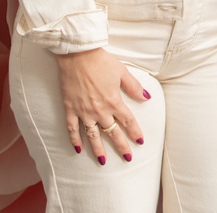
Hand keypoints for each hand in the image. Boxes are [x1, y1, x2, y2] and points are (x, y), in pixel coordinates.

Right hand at [55, 48, 149, 164]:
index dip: (135, 132)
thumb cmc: (100, 61)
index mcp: (114, 100)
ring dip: (98, 149)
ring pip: (92, 134)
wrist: (77, 54)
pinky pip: (72, 128)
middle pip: (112, 132)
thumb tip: (146, 98)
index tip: (140, 141)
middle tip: (127, 158)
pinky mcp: (70, 108)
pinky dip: (74, 139)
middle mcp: (99, 109)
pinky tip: (78, 149)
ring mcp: (83, 110)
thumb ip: (134, 87)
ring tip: (103, 161)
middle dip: (121, 146)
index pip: (128, 121)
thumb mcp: (122, 71)